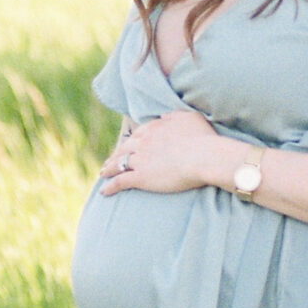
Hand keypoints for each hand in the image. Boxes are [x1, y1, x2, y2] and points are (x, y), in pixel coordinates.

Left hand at [99, 109, 235, 195]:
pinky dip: (110, 187)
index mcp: (154, 128)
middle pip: (124, 147)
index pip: (138, 134)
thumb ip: (174, 115)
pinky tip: (103, 192)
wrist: (204, 157)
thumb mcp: (189, 118)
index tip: (127, 146)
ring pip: (118, 163)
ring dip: (109, 168)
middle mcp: (143, 142)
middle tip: (109, 160)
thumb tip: (164, 116)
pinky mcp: (141, 177)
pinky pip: (120, 181)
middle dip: (115, 154)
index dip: (131, 141)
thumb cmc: (202, 138)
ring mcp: (140, 159)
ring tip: (103, 173)